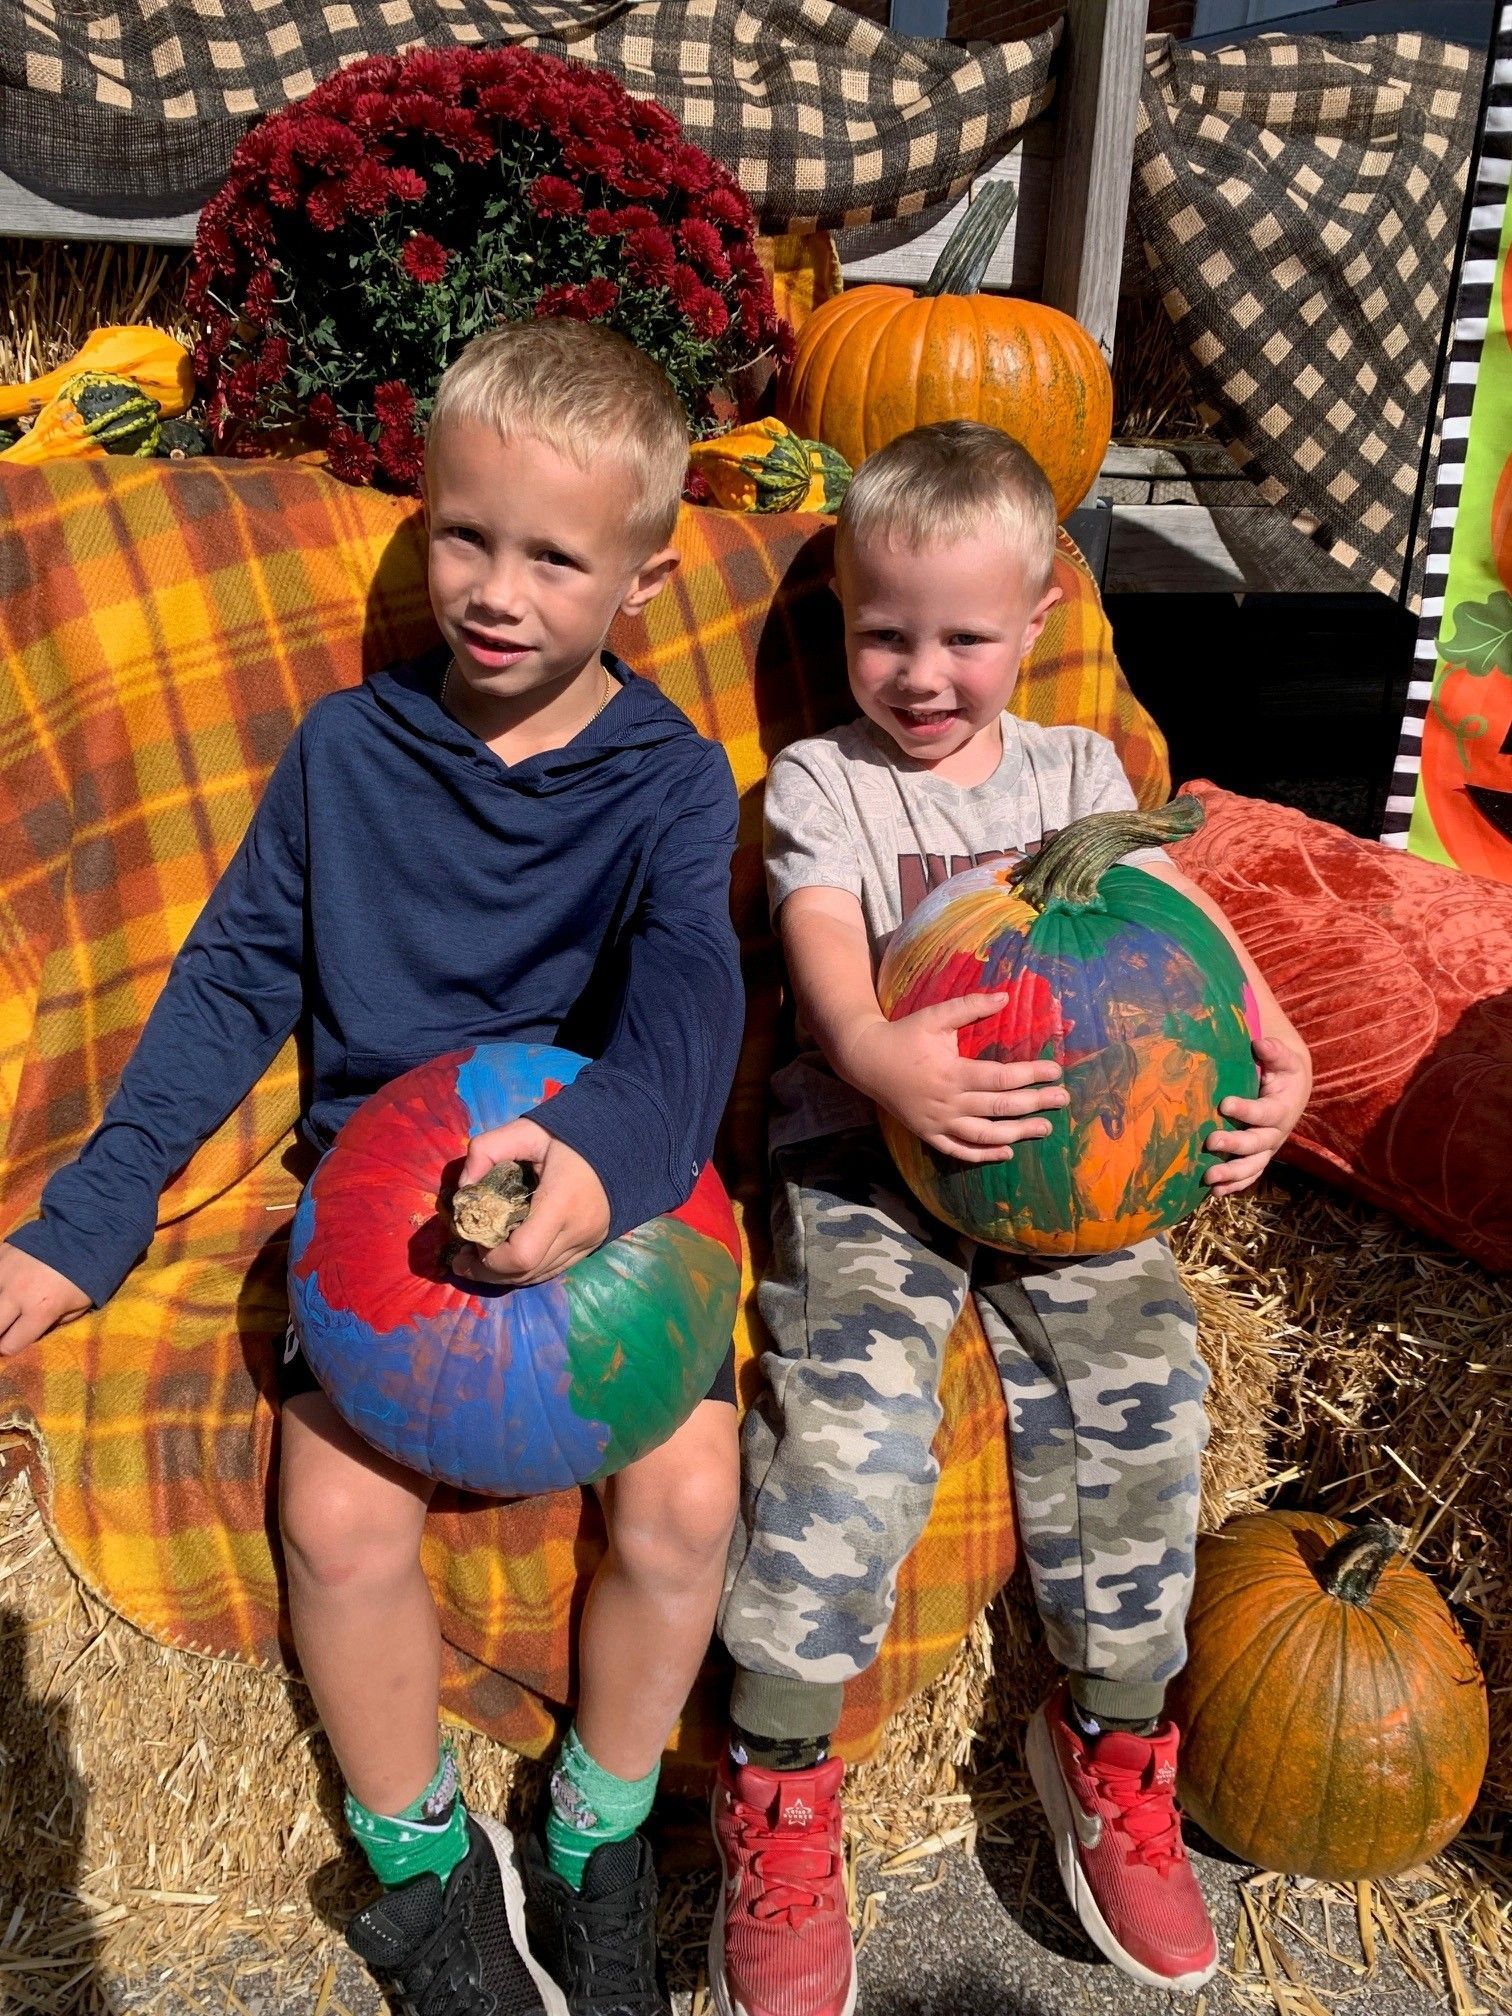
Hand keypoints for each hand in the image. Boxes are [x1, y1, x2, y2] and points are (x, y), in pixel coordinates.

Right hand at [0, 1243, 91, 1358]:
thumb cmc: (85, 1275)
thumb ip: (52, 1324)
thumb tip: (29, 1335)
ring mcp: (4, 1273)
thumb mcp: (78, 1307)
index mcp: (40, 1310)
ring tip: (7, 1308)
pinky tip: (4, 1288)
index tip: (11, 1343)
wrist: (83, 1233)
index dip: (10, 1348)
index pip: (9, 1345)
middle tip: (6, 1328)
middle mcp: (17, 1293)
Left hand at [448, 1119, 611, 1287]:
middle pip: (526, 1272)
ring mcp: (588, 1241)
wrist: (624, 1141)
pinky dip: (527, 1270)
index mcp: (561, 1202)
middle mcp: (578, 1230)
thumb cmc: (572, 1136)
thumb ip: (487, 1150)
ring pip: (539, 1276)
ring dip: (506, 1275)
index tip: (469, 1242)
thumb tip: (464, 1188)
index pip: (522, 1254)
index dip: (489, 1259)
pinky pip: (553, 1270)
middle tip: (462, 1260)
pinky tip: (509, 1258)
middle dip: (488, 1272)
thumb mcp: (527, 1131)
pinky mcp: (591, 1245)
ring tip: (478, 1261)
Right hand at [844, 994, 1067, 1163]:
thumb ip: (970, 1006)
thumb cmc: (904, 1035)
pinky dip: (983, 1155)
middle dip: (1035, 1103)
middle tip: (1063, 1100)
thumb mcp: (934, 1016)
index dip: (1031, 1074)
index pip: (1001, 1077)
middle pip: (1000, 1107)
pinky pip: (959, 1150)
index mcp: (952, 1072)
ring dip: (1017, 1133)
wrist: (866, 1060)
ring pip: (984, 1135)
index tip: (1056, 1072)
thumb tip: (1005, 996)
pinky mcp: (928, 1133)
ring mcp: (937, 1122)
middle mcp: (947, 1102)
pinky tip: (1007, 1152)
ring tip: (1045, 1128)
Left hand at [1203, 1031, 1312, 1194]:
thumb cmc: (1282, 1070)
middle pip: (1258, 1143)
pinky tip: (1215, 1193)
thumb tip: (1260, 1043)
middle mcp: (1277, 1132)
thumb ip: (1273, 1051)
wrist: (1293, 1089)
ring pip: (1253, 1166)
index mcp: (1283, 1107)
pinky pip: (1249, 1175)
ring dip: (1232, 1174)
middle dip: (1235, 1145)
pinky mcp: (1259, 1156)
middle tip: (1210, 1142)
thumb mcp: (1283, 1058)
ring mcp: (1268, 1148)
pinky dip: (1234, 1185)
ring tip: (1208, 1178)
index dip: (1247, 1110)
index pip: (1265, 1112)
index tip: (1224, 1104)